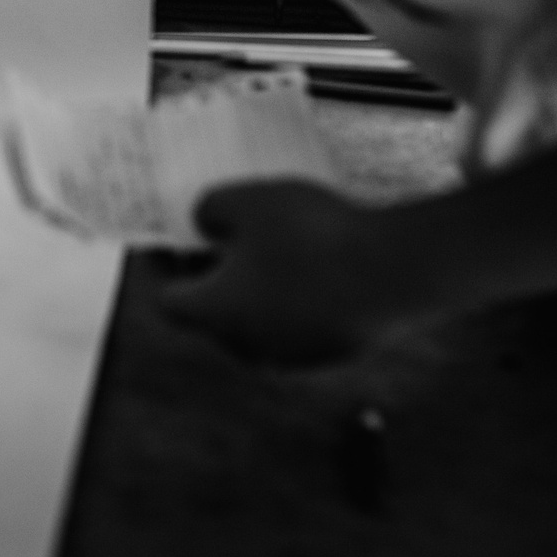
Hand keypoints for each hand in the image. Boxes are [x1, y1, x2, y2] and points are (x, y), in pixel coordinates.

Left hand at [157, 180, 419, 366]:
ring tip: (269, 240)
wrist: (396, 272)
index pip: (166, 300)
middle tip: (217, 233)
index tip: (167, 238)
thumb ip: (209, 209)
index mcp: (215, 314)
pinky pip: (295, 322)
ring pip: (255, 318)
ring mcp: (292, 356)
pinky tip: (310, 260)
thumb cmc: (310, 235)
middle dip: (209, 271)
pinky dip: (291, 295)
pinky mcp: (331, 353)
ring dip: (253, 284)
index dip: (159, 266)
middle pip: (210, 312)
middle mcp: (246, 347)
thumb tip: (204, 224)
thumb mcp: (245, 201)